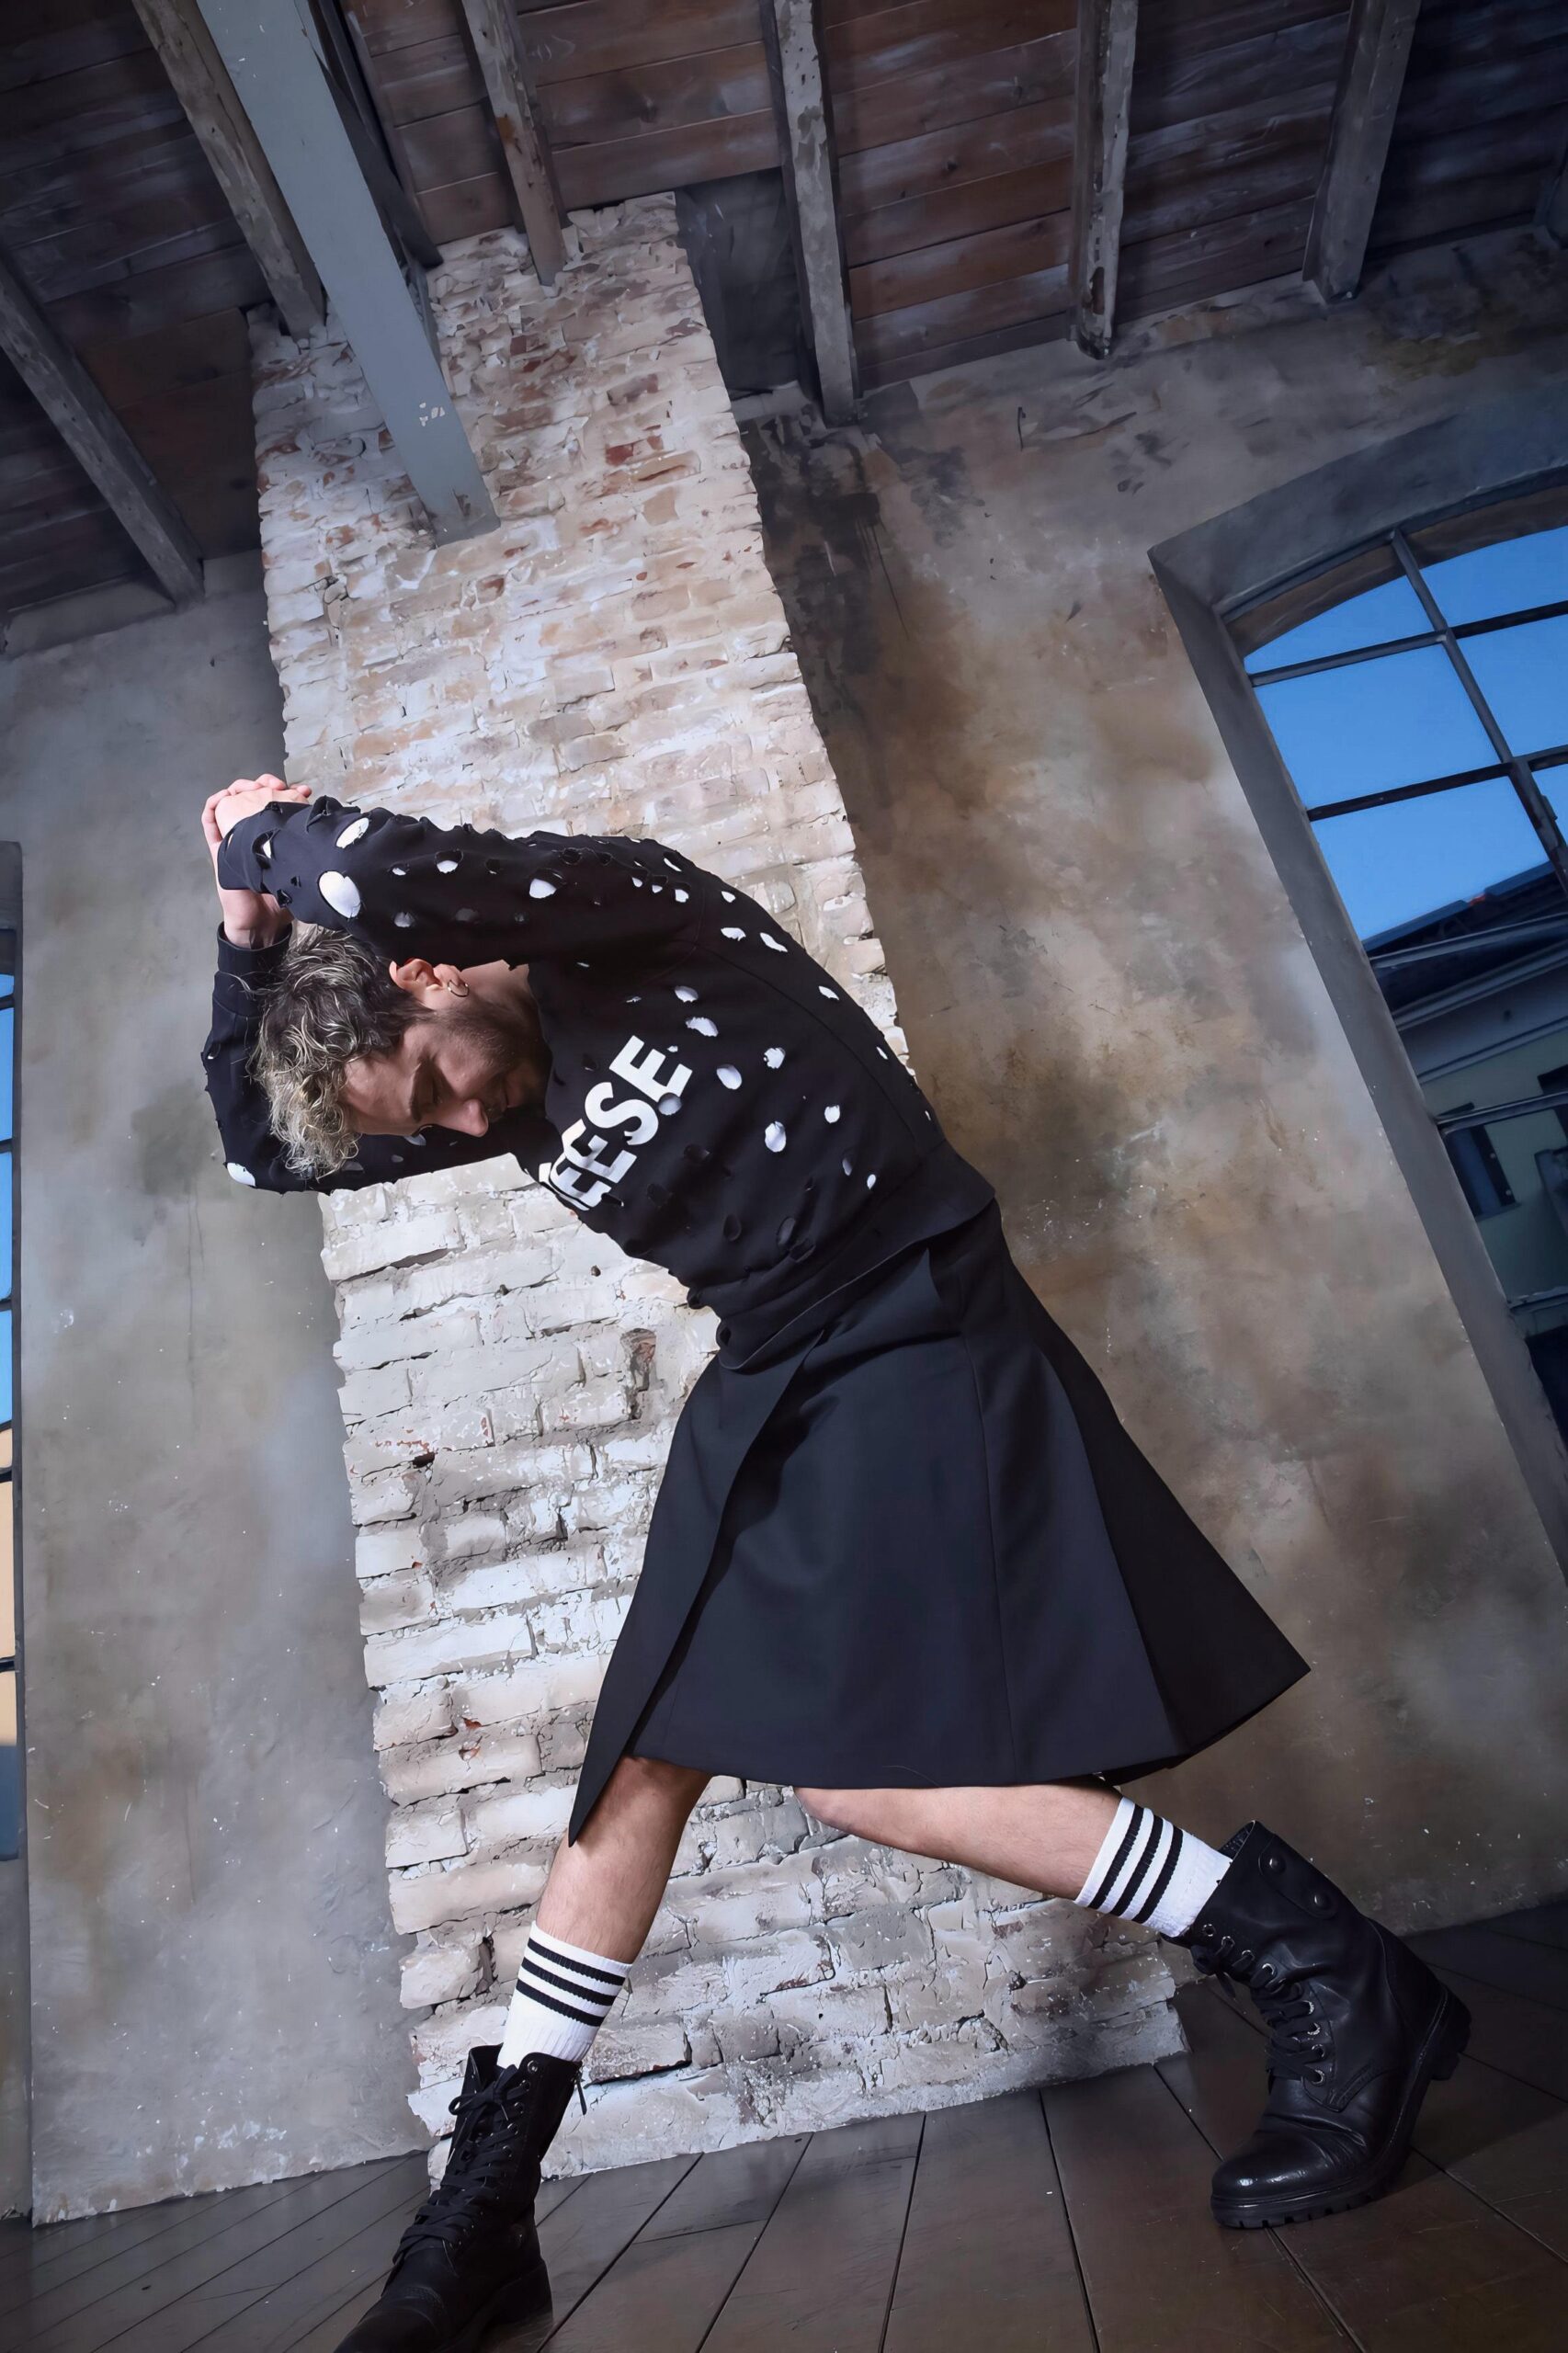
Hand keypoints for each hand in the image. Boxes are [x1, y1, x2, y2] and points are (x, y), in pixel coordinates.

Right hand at [203, 776, 308, 949]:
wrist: (263, 919)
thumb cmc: (282, 896)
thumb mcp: (298, 867)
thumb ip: (308, 848)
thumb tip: (326, 828)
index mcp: (271, 836)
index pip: (275, 803)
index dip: (285, 790)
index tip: (299, 789)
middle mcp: (253, 834)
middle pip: (252, 797)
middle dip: (262, 783)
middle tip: (275, 783)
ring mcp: (234, 839)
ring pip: (230, 803)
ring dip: (238, 789)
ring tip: (250, 787)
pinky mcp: (219, 849)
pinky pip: (209, 823)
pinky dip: (212, 806)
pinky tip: (222, 798)